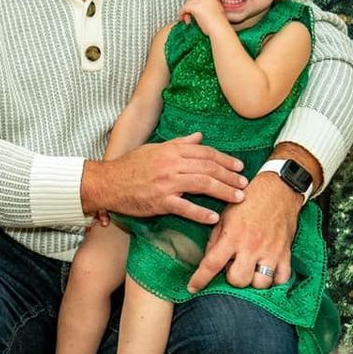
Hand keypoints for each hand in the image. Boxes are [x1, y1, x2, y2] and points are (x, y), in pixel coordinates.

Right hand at [83, 132, 246, 222]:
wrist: (108, 182)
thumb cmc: (131, 165)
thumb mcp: (155, 148)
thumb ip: (179, 143)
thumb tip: (200, 136)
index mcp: (172, 151)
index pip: (206, 153)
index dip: (225, 159)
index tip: (239, 166)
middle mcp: (172, 165)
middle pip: (209, 168)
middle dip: (230, 176)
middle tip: (244, 184)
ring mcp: (166, 183)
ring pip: (202, 185)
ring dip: (224, 192)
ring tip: (238, 198)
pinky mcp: (160, 201)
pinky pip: (185, 207)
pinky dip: (201, 213)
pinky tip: (214, 217)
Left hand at [179, 0, 231, 33]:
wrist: (220, 29)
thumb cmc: (218, 26)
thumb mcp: (214, 14)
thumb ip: (207, 10)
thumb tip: (196, 12)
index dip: (194, 0)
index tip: (192, 9)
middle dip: (188, 3)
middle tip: (187, 13)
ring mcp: (201, 2)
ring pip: (188, 3)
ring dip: (185, 11)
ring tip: (188, 20)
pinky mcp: (196, 7)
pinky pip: (184, 8)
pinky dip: (182, 13)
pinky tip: (184, 20)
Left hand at [187, 173, 300, 292]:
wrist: (279, 189)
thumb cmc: (249, 201)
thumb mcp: (226, 216)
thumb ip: (216, 240)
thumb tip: (208, 261)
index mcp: (232, 236)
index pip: (212, 264)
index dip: (200, 279)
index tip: (193, 287)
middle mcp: (251, 246)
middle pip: (239, 280)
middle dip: (233, 279)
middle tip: (233, 268)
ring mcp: (270, 251)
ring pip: (261, 283)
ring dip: (253, 281)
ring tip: (251, 270)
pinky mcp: (286, 253)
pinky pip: (282, 278)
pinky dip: (275, 280)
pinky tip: (268, 273)